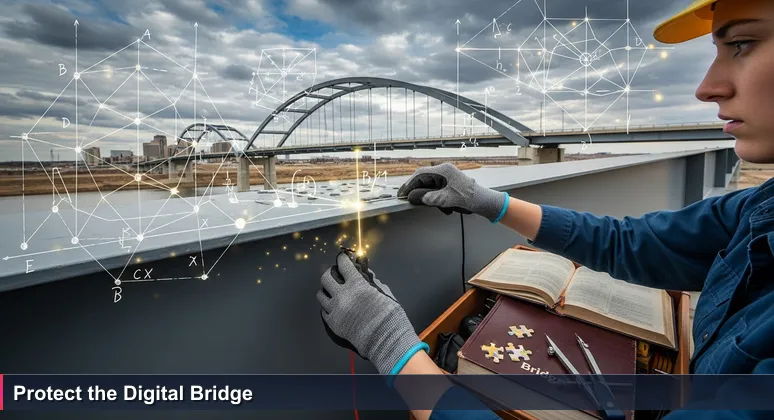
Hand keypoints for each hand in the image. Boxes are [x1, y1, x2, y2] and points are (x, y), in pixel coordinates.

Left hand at [317, 252, 426, 374]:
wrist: (386, 339)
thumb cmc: (389, 316)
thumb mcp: (384, 292)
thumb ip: (371, 281)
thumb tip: (364, 272)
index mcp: (356, 285)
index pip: (343, 265)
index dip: (342, 259)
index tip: (342, 258)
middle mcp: (342, 295)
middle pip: (326, 277)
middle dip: (330, 272)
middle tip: (335, 273)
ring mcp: (335, 310)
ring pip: (321, 294)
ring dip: (326, 290)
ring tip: (332, 291)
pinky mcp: (333, 323)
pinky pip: (323, 311)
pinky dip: (327, 306)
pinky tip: (334, 306)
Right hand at [397, 162, 507, 222]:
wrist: (485, 202)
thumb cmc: (470, 198)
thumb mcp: (448, 199)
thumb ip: (430, 198)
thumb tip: (414, 197)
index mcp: (443, 170)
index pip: (420, 174)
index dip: (409, 184)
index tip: (401, 194)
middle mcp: (444, 172)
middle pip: (424, 180)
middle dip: (419, 193)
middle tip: (409, 201)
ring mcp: (447, 179)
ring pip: (430, 188)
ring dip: (431, 199)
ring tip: (442, 208)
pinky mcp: (449, 186)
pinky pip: (437, 192)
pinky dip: (439, 201)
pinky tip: (447, 209)